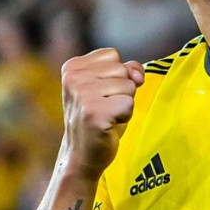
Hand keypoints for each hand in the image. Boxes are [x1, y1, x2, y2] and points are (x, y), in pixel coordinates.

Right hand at [60, 48, 143, 180]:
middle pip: (122, 69)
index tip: (100, 93)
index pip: (113, 55)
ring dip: (124, 103)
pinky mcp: (94, 113)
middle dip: (121, 90)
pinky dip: (125, 116)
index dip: (116, 76)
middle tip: (104, 107)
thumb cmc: (100, 116)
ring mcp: (82, 95)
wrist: (82, 154)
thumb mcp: (111, 85)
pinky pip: (129, 103)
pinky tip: (109, 124)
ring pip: (129, 86)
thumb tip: (137, 76)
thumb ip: (127, 69)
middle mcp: (73, 78)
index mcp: (72, 66)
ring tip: (106, 115)